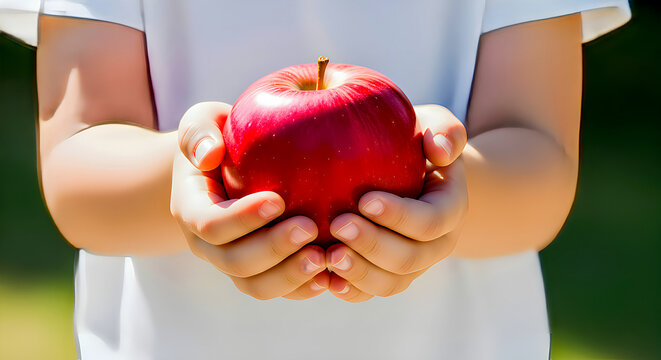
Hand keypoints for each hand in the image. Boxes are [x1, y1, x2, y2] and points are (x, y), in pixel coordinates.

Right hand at [171, 102, 328, 299]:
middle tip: (310, 228)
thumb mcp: (203, 122)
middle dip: (273, 249)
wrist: (226, 169)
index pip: (211, 224)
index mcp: (192, 210)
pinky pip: (279, 291)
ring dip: (290, 277)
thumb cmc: (221, 138)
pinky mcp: (261, 272)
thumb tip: (208, 154)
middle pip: (235, 262)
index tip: (278, 200)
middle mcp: (209, 246)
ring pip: (255, 286)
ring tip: (323, 258)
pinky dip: (303, 289)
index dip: (243, 218)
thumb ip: (198, 132)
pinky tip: (332, 276)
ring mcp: (234, 263)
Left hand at [326, 105, 467, 301]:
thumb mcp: (434, 126)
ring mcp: (412, 265)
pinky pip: (370, 292)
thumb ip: (445, 131)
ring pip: (390, 283)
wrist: (412, 175)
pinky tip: (322, 277)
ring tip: (327, 255)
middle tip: (338, 225)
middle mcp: (436, 245)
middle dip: (373, 245)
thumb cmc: (415, 143)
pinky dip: (349, 289)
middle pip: (409, 259)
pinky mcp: (387, 276)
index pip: (431, 221)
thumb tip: (440, 149)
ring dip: (358, 272)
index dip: (400, 216)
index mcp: (450, 209)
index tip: (364, 200)